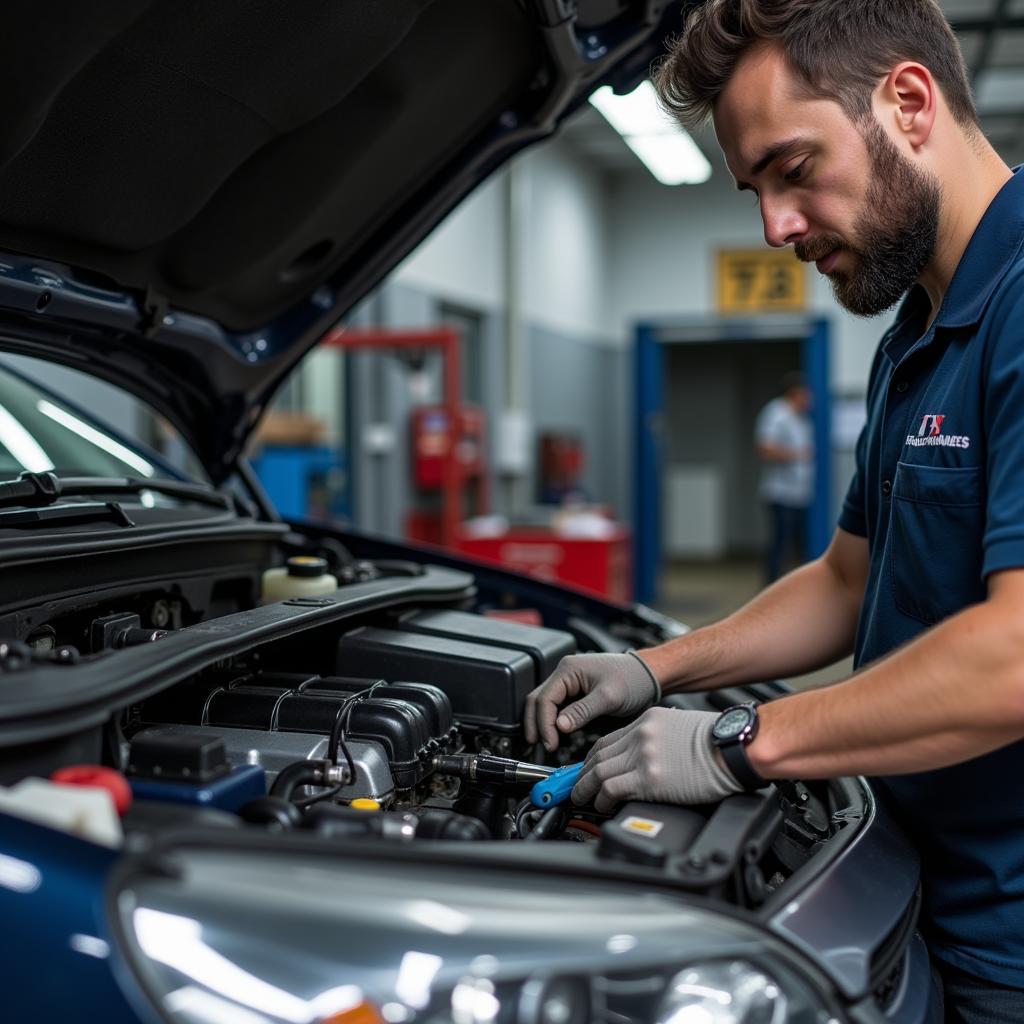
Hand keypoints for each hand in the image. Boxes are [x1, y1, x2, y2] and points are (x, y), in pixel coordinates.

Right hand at [523, 651, 660, 751]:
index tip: (550, 743)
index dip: (543, 724)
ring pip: (544, 705)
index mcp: (568, 670)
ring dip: (543, 724)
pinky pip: (557, 707)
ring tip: (547, 743)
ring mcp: (569, 683)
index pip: (544, 699)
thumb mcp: (609, 697)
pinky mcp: (575, 693)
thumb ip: (582, 711)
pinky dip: (553, 722)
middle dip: (536, 725)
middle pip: (538, 700)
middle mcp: (564, 674)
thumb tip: (559, 726)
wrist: (648, 676)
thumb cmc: (633, 679)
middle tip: (541, 745)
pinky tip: (556, 736)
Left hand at [570, 707, 741, 812]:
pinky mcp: (651, 778)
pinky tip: (601, 806)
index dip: (591, 758)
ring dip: (585, 788)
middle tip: (574, 787)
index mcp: (648, 722)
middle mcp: (641, 734)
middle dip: (581, 773)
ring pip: (598, 772)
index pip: (607, 740)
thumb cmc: (717, 740)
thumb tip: (643, 758)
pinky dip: (601, 799)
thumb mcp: (680, 726)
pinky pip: (613, 789)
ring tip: (581, 800)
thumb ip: (657, 738)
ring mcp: (644, 756)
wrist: (734, 747)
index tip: (585, 769)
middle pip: (597, 755)